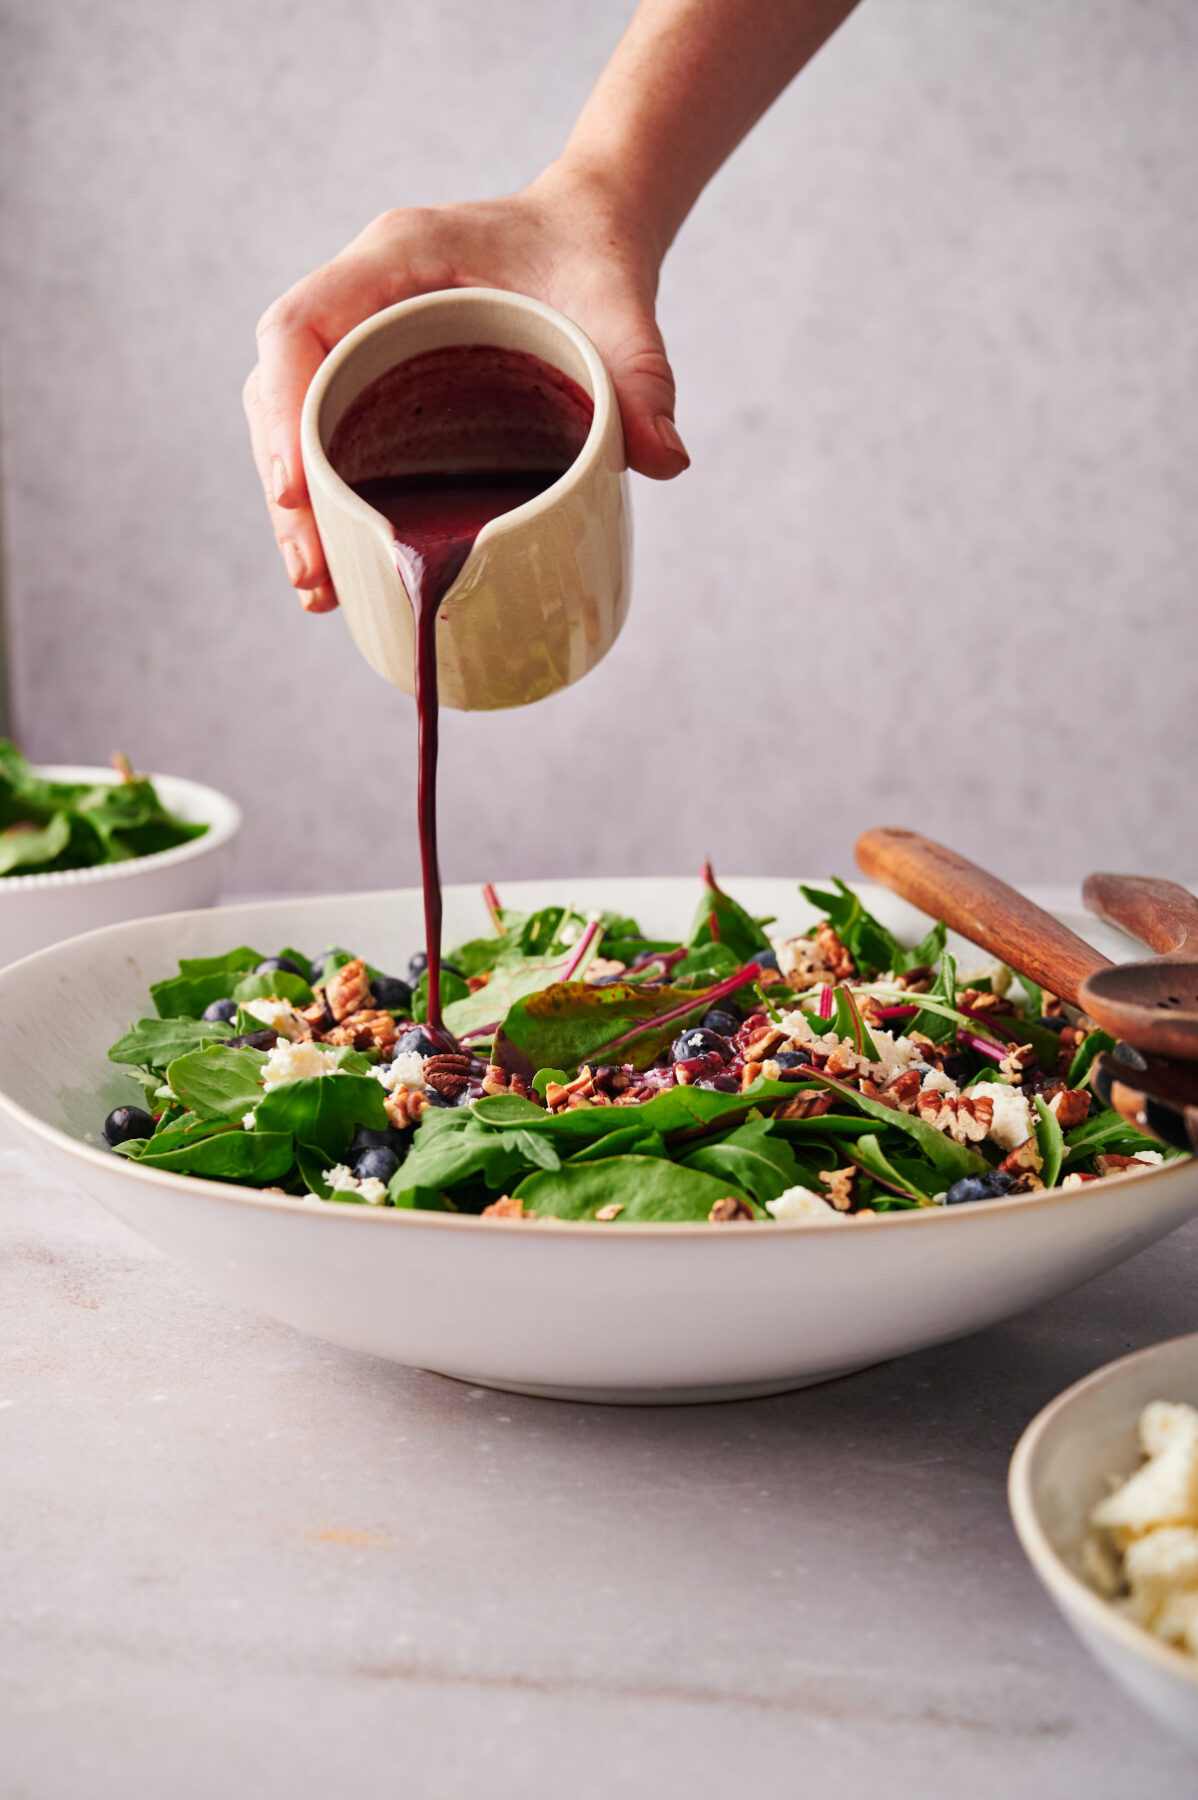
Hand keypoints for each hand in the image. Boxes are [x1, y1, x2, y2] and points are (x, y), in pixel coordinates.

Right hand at [243, 163, 686, 611]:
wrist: (590, 234)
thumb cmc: (593, 260)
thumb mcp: (622, 311)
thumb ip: (643, 378)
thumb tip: (667, 462)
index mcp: (396, 257)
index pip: (300, 326)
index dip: (284, 410)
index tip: (297, 492)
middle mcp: (360, 293)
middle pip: (281, 386)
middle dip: (286, 484)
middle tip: (311, 575)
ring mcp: (360, 335)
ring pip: (294, 418)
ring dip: (297, 505)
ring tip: (317, 589)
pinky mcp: (376, 375)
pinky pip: (327, 432)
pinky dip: (326, 499)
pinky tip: (341, 567)